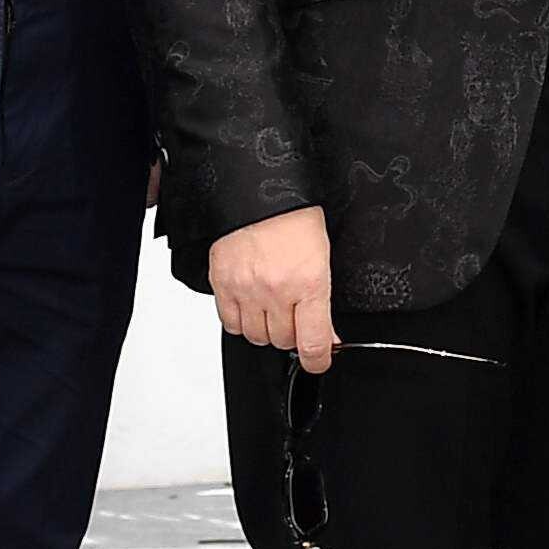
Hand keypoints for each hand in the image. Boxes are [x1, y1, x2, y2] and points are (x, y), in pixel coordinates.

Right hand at [209, 204, 338, 370]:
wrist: (259, 188)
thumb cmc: (294, 217)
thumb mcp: (322, 257)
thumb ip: (323, 300)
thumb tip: (327, 334)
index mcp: (309, 283)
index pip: (313, 342)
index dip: (318, 360)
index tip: (319, 361)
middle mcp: (276, 290)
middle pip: (283, 342)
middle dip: (292, 334)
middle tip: (295, 316)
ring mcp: (246, 289)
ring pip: (255, 336)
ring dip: (266, 329)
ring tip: (272, 307)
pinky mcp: (222, 283)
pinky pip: (230, 322)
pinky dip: (241, 320)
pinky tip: (250, 304)